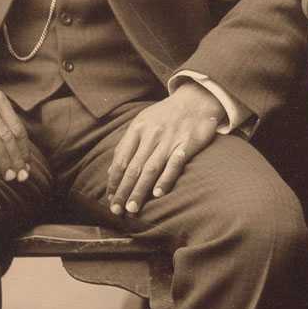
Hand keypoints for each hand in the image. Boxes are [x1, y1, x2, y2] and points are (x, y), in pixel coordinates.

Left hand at [102, 84, 224, 218]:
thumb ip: (127, 145)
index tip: (110, 199)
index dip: (114, 180)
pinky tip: (158, 193)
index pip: (121, 159)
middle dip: (124, 190)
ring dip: (140, 190)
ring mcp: (170, 139)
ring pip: (151, 168)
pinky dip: (165, 179)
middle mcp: (152, 134)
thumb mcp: (142, 122)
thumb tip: (111, 171)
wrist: (197, 98)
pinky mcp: (188, 143)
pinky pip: (175, 163)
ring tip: (133, 208)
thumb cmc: (166, 114)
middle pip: (134, 167)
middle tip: (117, 210)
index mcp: (138, 128)